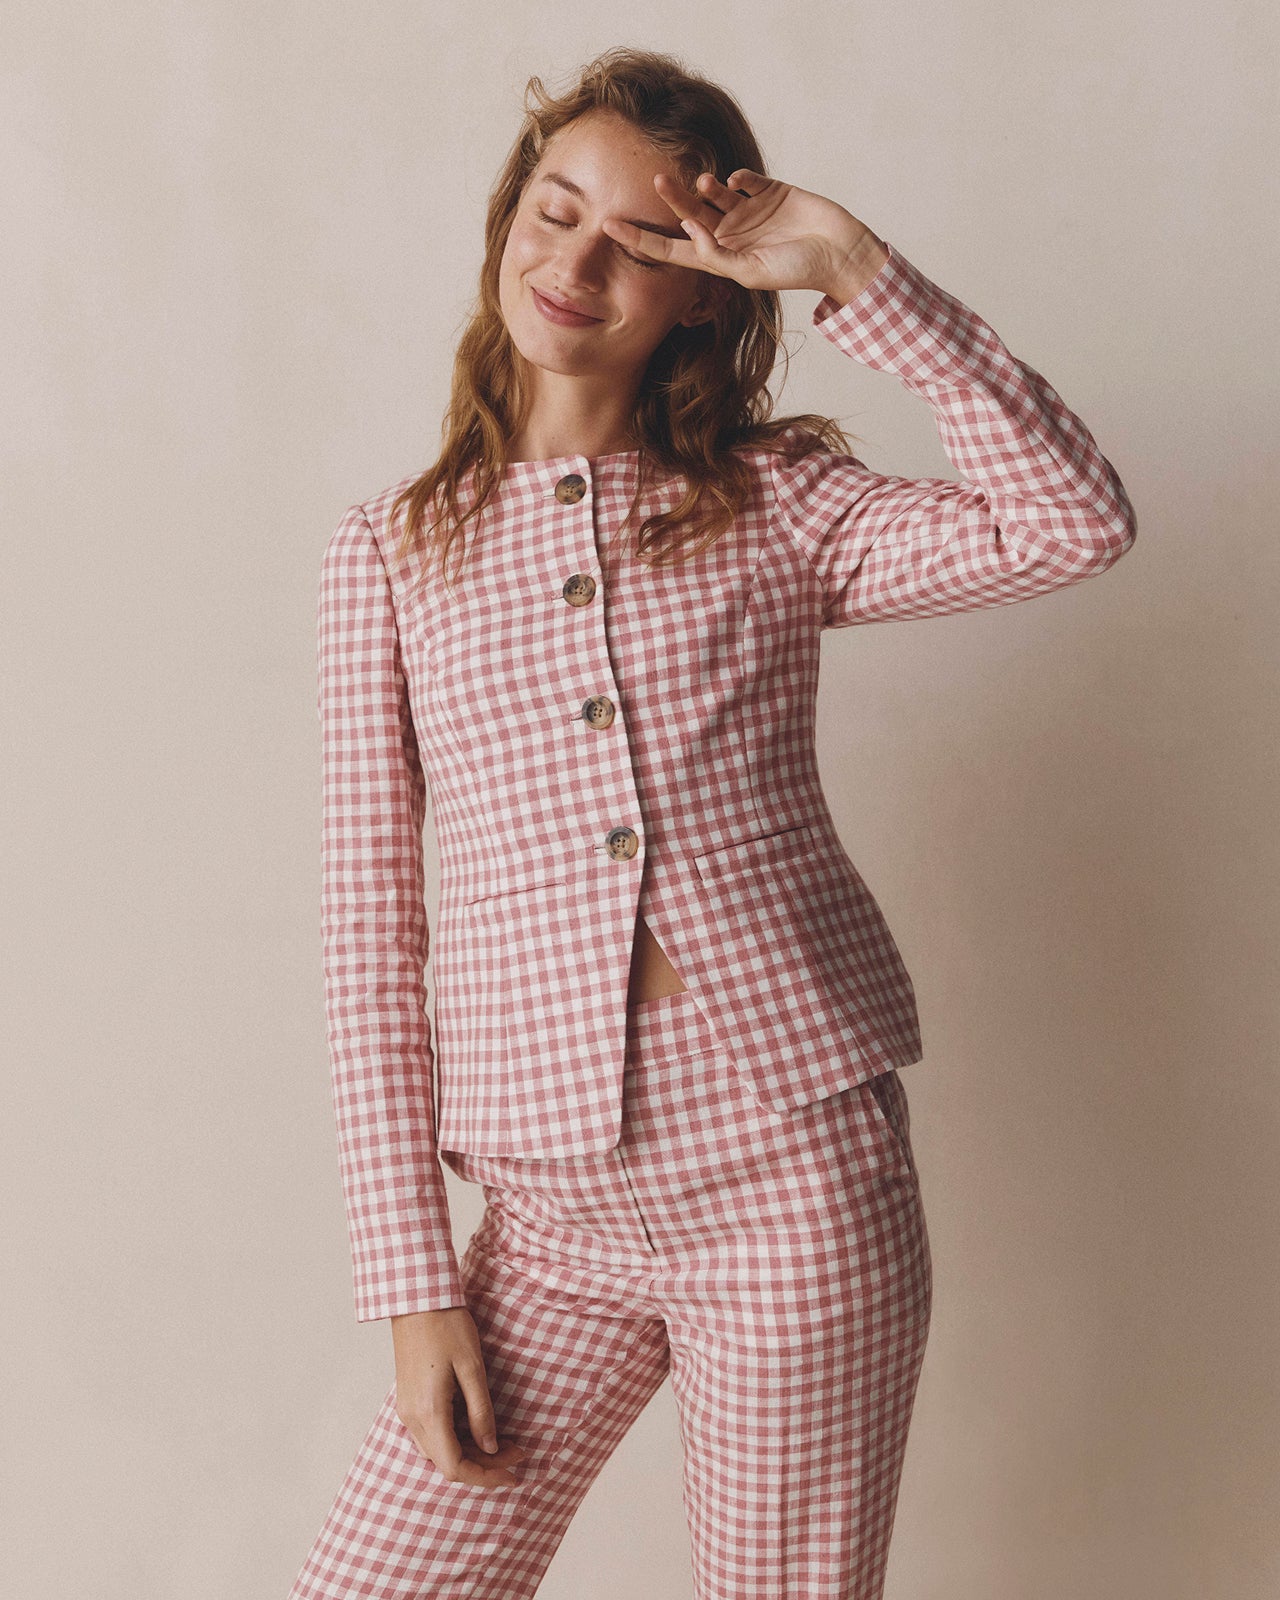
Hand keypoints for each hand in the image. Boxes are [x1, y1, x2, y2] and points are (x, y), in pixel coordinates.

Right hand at [391, 1306, 527, 1490]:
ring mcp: (407, 1411)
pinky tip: (479, 1429)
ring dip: (472, 1453)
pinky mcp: (409, 1401)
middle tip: (517, 1453)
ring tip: (505, 1443)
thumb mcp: (472, 1367)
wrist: (416, 1299)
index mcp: (429, 1413)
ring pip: (440, 1451)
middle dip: (485, 1465)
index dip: (485, 1477)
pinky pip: (433, 1435)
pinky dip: (457, 1440)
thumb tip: (490, 1447)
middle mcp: (412, 1419)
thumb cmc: (446, 1326)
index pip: (455, 1467)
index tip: (512, 1474)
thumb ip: (480, 1411)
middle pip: (448, 1463)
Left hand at [601, 168, 889, 303]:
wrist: (839, 253)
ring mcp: (748, 211)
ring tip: (705, 183)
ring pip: (714, 193)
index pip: (670, 249)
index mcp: (720, 258)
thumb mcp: (752, 273)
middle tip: (658, 182)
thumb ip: (720, 256)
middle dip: (672, 200)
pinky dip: (737, 178)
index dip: (640, 239)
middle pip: (689, 214)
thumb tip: (691, 233)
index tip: (609, 228)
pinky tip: (737, 182)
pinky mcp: (769, 191)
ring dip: (705, 187)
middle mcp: (729, 233)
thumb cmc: (797, 271)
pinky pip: (744, 179)